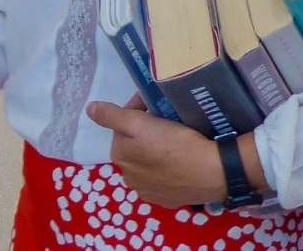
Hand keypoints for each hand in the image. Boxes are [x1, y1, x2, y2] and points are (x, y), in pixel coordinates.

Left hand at [85, 97, 233, 207]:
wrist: (213, 172)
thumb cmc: (174, 144)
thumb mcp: (139, 123)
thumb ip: (111, 116)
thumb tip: (89, 109)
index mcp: (120, 157)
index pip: (123, 127)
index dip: (137, 111)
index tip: (154, 102)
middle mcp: (130, 179)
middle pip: (135, 145)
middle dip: (146, 131)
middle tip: (167, 117)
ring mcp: (151, 193)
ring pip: (150, 161)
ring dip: (157, 148)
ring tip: (176, 135)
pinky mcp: (171, 200)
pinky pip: (166, 177)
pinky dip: (169, 166)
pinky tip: (182, 157)